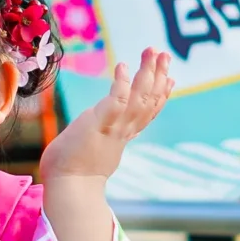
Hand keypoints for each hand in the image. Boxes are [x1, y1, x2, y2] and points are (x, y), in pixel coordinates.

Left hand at [40, 47, 172, 186]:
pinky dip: (122, 84)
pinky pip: (116, 102)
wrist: (68, 188)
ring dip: (148, 73)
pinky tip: (123, 66)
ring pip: (140, 97)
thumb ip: (99, 137)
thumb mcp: (93, 148)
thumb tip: (94, 132)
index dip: (160, 94)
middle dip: (158, 75)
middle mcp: (123, 131)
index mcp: (122, 136)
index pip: (147, 112)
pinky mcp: (100, 125)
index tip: (171, 78)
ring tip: (153, 51)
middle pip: (149, 100)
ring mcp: (114, 128)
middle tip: (165, 54)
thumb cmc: (72, 170)